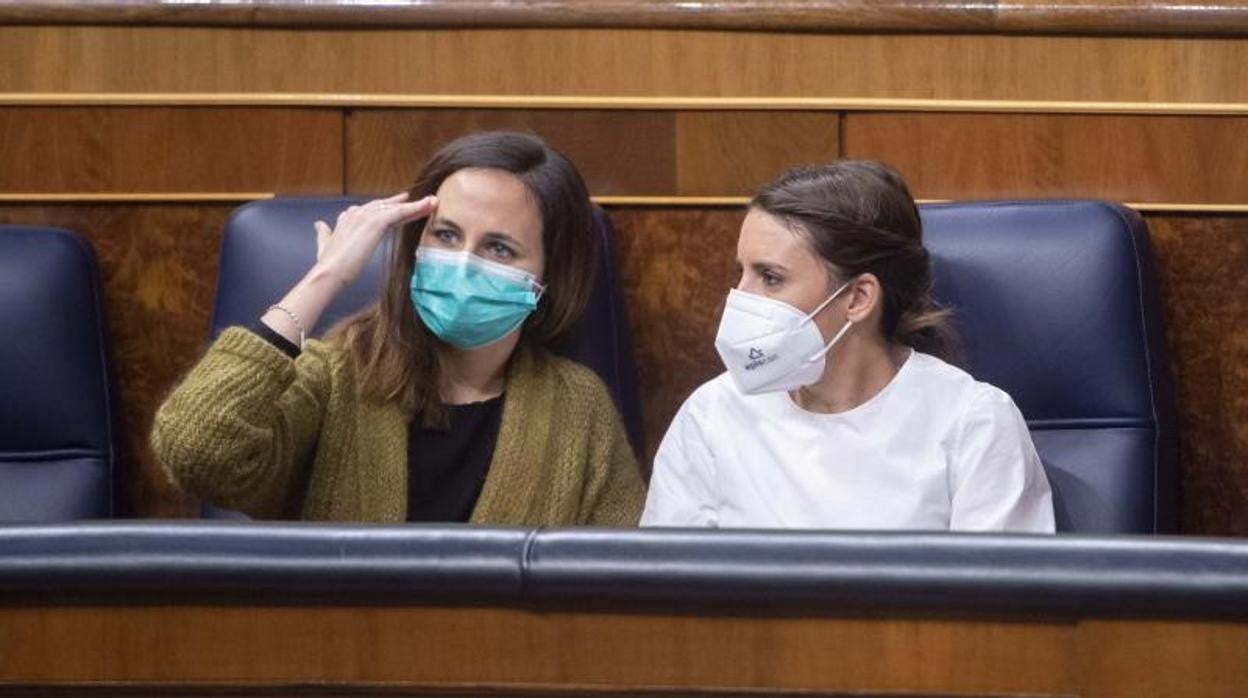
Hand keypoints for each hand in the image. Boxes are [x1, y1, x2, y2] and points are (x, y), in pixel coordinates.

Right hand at [311, 192, 436, 287]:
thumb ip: (324, 233)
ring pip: (396, 208)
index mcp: (347, 218)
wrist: (328, 272)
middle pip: (386, 206)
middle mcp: (356, 213)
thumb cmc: (327, 264)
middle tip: (421, 200)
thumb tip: (319, 225)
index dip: (387, 208)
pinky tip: (429, 205)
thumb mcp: (324, 245)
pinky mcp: (375, 223)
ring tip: (433, 202)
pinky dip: (416, 207)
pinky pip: (401, 212)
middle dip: (404, 203)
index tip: (398, 205)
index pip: (372, 210)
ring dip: (416, 205)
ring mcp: (365, 216)